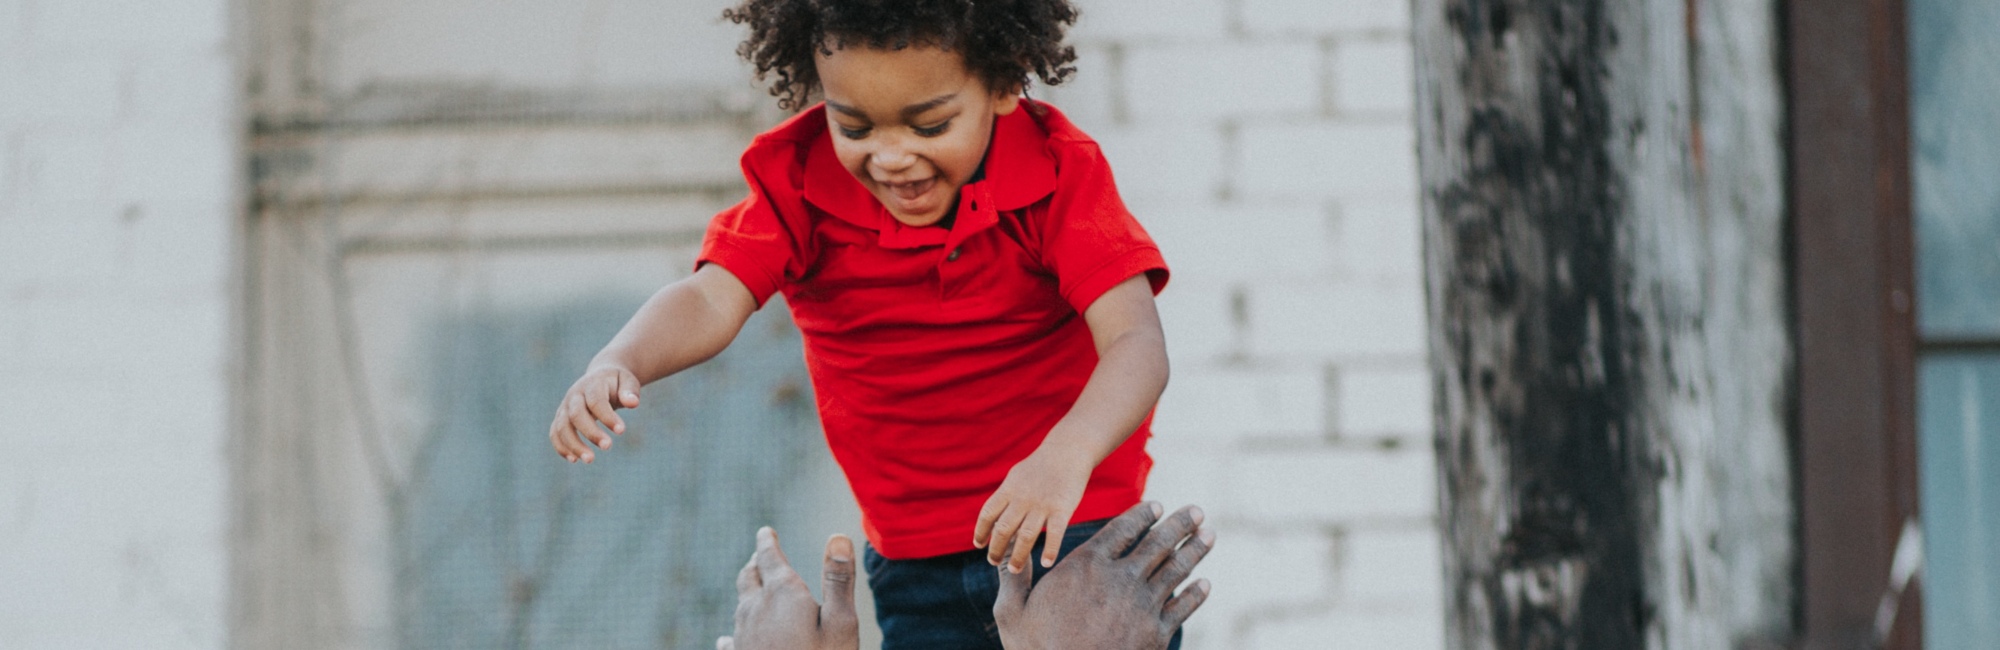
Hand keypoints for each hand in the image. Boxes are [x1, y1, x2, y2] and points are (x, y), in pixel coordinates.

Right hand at [548, 364, 640, 462]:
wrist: (600, 377)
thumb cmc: (617, 382)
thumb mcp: (628, 381)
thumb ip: (630, 391)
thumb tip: (633, 403)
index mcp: (592, 384)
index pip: (596, 401)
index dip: (607, 416)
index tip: (621, 431)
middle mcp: (574, 395)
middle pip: (576, 415)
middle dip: (590, 432)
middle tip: (608, 446)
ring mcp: (565, 407)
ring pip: (562, 426)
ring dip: (573, 445)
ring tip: (590, 459)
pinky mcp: (560, 418)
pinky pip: (555, 433)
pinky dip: (561, 447)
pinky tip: (574, 460)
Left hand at [716, 528, 860, 649]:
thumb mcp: (841, 623)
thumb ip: (838, 580)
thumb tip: (838, 537)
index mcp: (782, 594)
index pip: (770, 556)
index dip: (768, 541)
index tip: (766, 531)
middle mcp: (754, 610)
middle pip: (748, 577)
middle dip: (756, 564)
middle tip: (760, 557)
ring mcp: (741, 637)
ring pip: (740, 605)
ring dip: (747, 594)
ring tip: (754, 591)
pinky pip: (730, 639)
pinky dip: (734, 631)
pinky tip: (729, 640)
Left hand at [974, 450, 1091, 571]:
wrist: (1067, 450)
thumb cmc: (1041, 465)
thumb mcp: (1016, 476)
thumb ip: (1005, 497)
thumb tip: (993, 517)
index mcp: (1009, 489)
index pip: (987, 514)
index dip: (981, 531)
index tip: (978, 545)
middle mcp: (1022, 499)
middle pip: (1003, 529)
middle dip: (995, 549)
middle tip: (992, 562)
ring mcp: (1042, 505)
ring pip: (1026, 536)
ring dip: (1018, 556)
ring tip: (1014, 570)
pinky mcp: (1062, 509)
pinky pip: (1055, 534)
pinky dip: (1050, 550)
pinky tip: (1046, 563)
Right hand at [993, 502, 1213, 649]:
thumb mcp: (1011, 612)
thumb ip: (1013, 579)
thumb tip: (1005, 554)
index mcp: (1086, 565)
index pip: (1122, 530)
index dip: (1142, 515)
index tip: (1156, 505)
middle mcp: (1120, 579)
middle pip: (1158, 543)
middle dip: (1180, 524)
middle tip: (1196, 511)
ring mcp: (1142, 606)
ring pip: (1176, 569)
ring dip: (1195, 549)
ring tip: (1208, 535)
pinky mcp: (1157, 633)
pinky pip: (1183, 606)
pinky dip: (1196, 593)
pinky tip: (1205, 583)